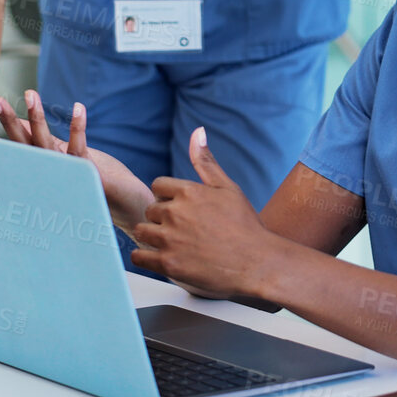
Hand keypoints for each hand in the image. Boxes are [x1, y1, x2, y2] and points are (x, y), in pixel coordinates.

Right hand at [0, 90, 154, 232]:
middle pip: (24, 144)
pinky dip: (78, 127)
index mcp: (44, 167)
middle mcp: (50, 172)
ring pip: (47, 143)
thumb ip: (47, 145)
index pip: (16, 147)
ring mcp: (67, 173)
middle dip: (8, 122)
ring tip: (31, 94)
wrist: (127, 206)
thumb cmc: (96, 183)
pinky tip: (78, 107)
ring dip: (38, 118)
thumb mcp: (67, 158)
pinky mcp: (88, 172)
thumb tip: (23, 127)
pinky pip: (80, 148)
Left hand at [131, 128, 277, 299]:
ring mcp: (170, 240)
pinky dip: (146, 257)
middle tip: (182, 230)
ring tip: (173, 244)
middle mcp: (176, 213)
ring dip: (152, 237)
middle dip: (162, 219)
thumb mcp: (228, 188)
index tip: (181, 209)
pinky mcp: (168, 264)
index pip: (158, 186)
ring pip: (141, 231)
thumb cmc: (245, 225)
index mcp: (189, 192)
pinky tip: (163, 257)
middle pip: (150, 210)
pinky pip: (138, 257)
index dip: (168, 197)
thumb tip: (197, 132)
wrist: (258, 263)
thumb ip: (207, 162)